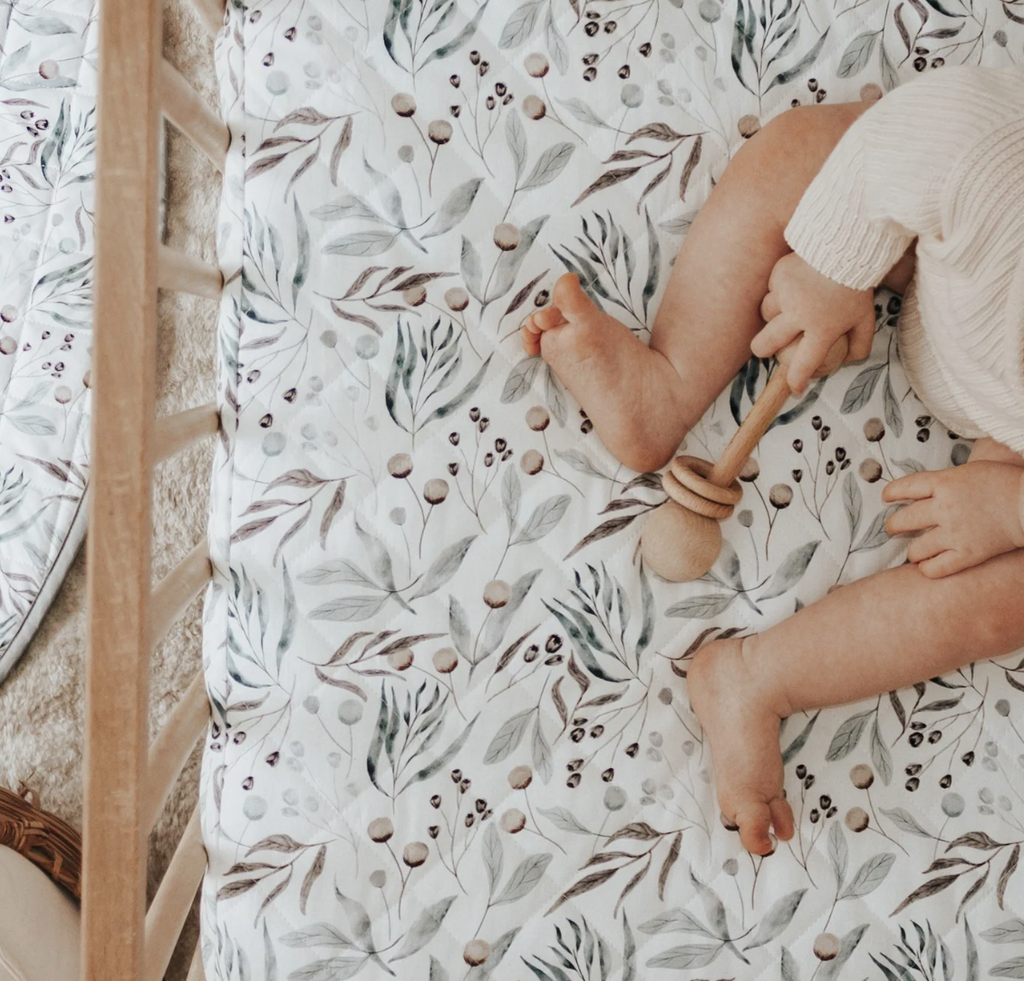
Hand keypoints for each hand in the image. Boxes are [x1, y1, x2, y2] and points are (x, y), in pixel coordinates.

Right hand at [754, 252, 874, 393]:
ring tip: (781, 312)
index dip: (796, 380)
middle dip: (762, 350)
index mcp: (821, 329)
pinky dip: (778, 290)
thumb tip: (848, 362)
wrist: (848, 246)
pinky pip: (771, 289)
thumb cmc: (858, 285)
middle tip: (763, 350)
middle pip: (766, 343)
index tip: (795, 387)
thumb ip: (859, 345)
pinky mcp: (779, 276)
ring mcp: (785, 295)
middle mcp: (798, 315)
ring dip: (771, 316)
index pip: (803, 363)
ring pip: (765, 314)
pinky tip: (791, 286)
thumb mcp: (866, 319)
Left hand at [883, 461, 1023, 577]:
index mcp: (944, 483)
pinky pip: (935, 568)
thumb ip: (944, 482)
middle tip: (893, 528)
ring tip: (914, 550)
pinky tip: (927, 566)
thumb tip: (923, 490)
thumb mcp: (969, 471)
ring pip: (916, 549)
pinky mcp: (967, 554)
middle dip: (893, 526)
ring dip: (912, 551)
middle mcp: (944, 508)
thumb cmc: (1003, 483)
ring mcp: (954, 533)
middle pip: (903, 520)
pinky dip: (927, 569)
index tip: (886, 498)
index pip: (904, 487)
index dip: (890, 493)